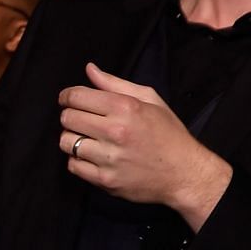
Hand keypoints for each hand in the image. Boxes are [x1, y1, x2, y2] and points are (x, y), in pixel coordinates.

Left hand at [58, 63, 232, 228]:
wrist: (184, 172)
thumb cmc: (169, 135)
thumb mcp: (151, 101)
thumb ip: (116, 84)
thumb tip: (90, 70)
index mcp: (126, 108)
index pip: (77, 96)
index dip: (68, 96)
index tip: (69, 99)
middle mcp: (115, 131)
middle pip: (67, 118)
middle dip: (71, 115)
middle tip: (84, 119)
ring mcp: (109, 157)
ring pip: (66, 142)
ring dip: (74, 138)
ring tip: (90, 139)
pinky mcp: (104, 179)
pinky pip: (73, 165)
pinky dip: (79, 160)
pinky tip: (96, 156)